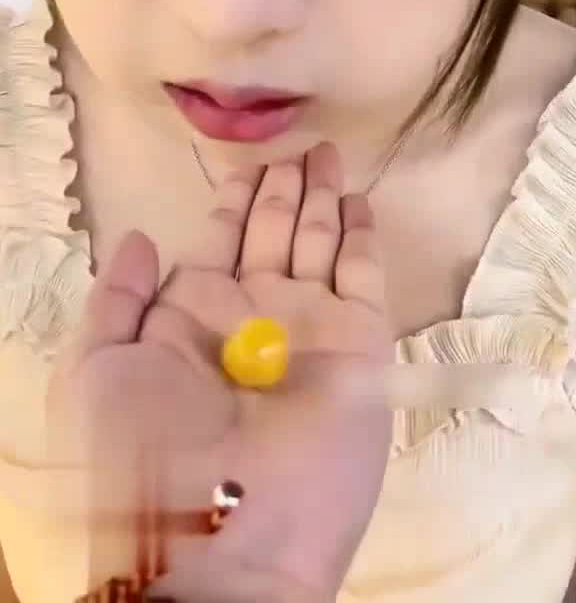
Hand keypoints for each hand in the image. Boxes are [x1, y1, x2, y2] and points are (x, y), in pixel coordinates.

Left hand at [48, 143, 393, 602]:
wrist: (222, 545)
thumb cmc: (141, 457)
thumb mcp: (95, 373)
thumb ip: (116, 301)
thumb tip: (141, 236)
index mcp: (192, 321)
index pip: (220, 244)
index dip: (234, 203)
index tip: (246, 165)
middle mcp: (255, 319)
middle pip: (274, 235)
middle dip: (284, 191)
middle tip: (299, 147)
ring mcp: (310, 331)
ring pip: (319, 246)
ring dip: (322, 199)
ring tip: (326, 154)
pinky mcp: (360, 345)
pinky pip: (364, 277)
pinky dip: (362, 237)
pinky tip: (358, 201)